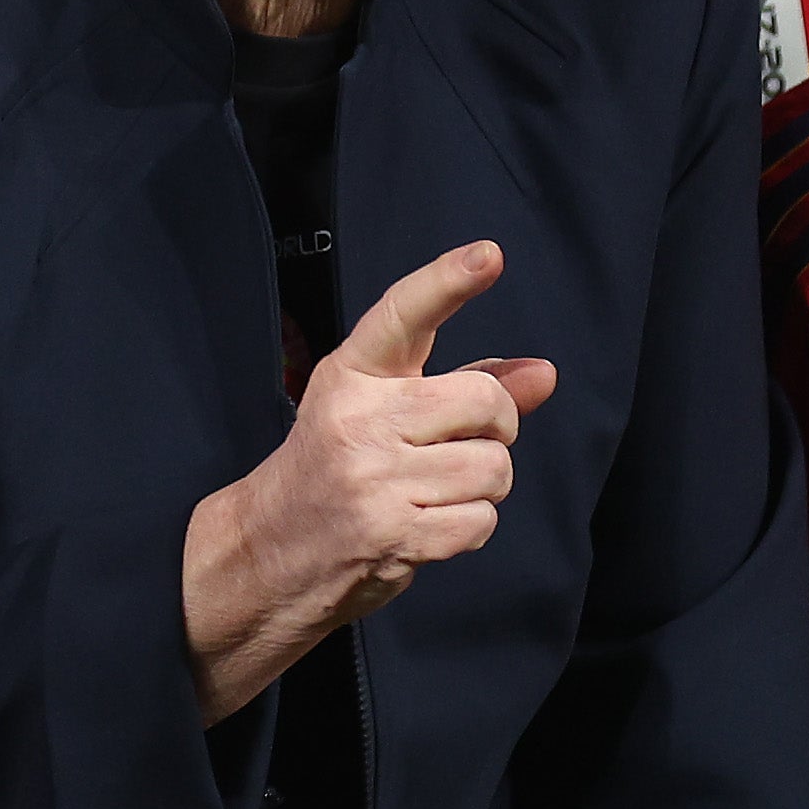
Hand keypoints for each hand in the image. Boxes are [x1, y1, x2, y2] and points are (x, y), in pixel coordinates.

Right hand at [178, 238, 556, 721]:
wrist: (263, 554)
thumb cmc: (333, 471)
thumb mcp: (380, 411)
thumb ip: (464, 384)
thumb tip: (544, 373)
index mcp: (351, 374)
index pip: (403, 314)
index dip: (449, 280)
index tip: (489, 255)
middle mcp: (359, 419)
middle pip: (485, 400)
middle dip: (497, 426)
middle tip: (462, 443)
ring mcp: (373, 479)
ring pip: (493, 467)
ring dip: (484, 485)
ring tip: (437, 491)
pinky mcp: (391, 535)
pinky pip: (480, 521)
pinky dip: (470, 528)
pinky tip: (429, 526)